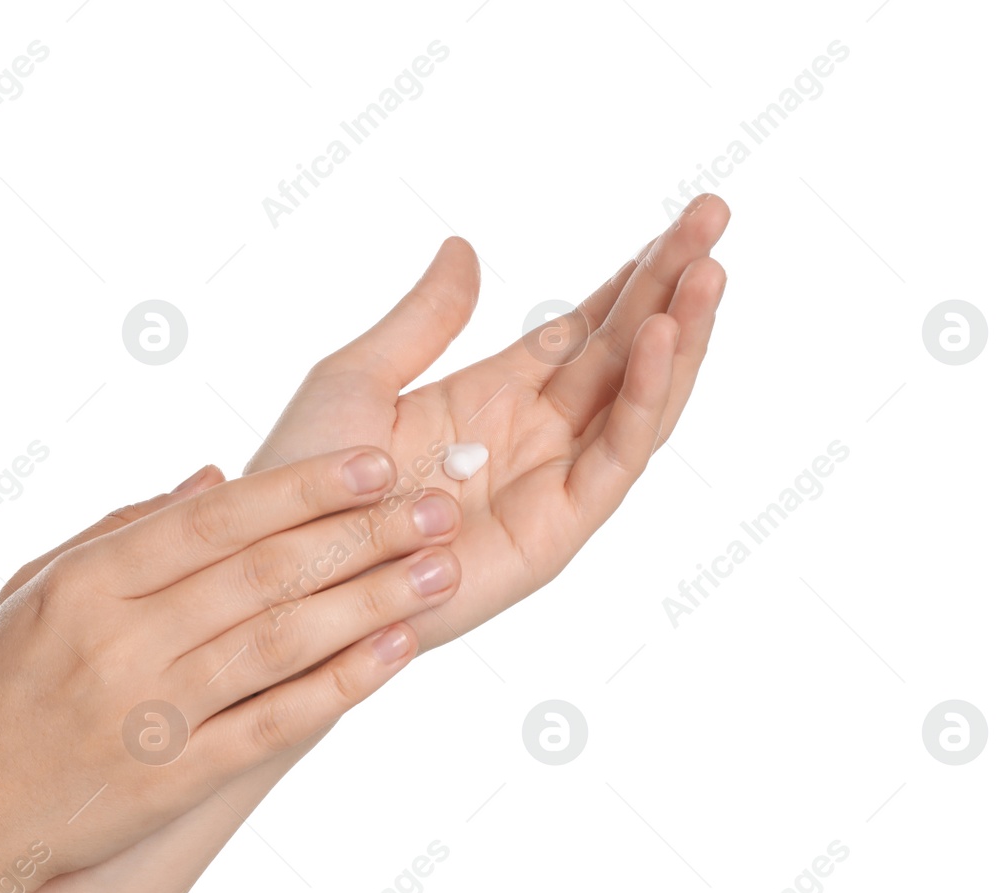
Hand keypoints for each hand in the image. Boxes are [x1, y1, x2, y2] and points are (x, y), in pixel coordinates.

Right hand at [0, 447, 464, 874]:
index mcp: (83, 585)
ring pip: (282, 642)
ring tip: (442, 568)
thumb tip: (215, 476)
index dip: (303, 487)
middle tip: (439, 504)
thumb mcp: (26, 589)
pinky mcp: (175, 780)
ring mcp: (151, 716)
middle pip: (264, 573)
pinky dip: (340, 685)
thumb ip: (120, 529)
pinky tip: (398, 650)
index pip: (215, 520)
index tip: (375, 461)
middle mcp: (120, 644)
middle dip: (362, 533)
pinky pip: (274, 724)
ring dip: (371, 601)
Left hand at [251, 193, 730, 644]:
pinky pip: (613, 462)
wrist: (282, 569)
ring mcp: (547, 486)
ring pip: (636, 404)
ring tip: (710, 270)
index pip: (584, 330)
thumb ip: (423, 320)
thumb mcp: (359, 378)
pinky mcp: (552, 533)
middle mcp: (532, 438)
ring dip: (679, 337)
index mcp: (492, 398)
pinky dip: (645, 401)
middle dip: (672, 287)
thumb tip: (464, 248)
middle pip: (622, 354)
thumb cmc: (303, 485)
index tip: (681, 223)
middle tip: (715, 217)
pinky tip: (662, 339)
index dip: (631, 279)